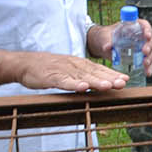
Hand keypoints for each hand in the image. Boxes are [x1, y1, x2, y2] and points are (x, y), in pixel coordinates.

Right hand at [16, 52, 130, 92]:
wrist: (26, 64)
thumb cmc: (50, 69)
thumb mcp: (70, 70)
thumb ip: (84, 76)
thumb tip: (102, 83)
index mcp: (80, 64)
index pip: (99, 69)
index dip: (112, 74)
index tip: (126, 79)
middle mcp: (74, 66)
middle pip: (94, 72)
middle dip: (109, 78)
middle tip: (122, 83)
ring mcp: (63, 71)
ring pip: (82, 77)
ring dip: (95, 81)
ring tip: (107, 86)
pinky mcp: (51, 77)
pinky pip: (64, 81)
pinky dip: (73, 84)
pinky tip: (82, 88)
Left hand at [102, 18, 151, 67]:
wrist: (103, 45)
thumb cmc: (106, 37)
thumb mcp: (105, 37)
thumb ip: (107, 41)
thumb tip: (107, 47)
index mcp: (133, 26)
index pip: (144, 25)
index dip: (148, 30)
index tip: (147, 36)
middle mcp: (140, 36)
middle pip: (150, 39)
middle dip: (150, 46)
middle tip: (145, 52)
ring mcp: (141, 46)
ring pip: (151, 51)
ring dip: (150, 57)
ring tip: (145, 64)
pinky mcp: (140, 56)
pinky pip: (147, 61)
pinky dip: (148, 67)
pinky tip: (147, 72)